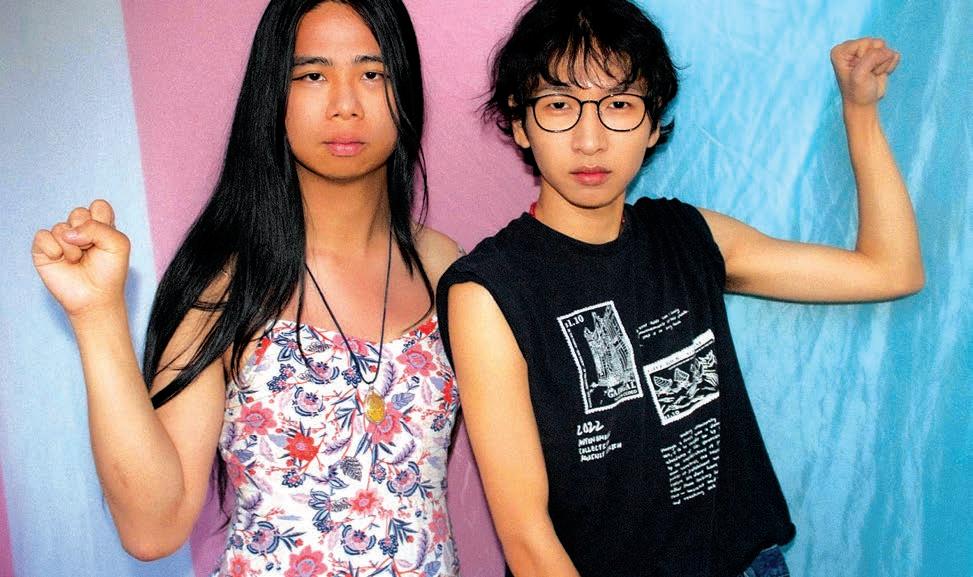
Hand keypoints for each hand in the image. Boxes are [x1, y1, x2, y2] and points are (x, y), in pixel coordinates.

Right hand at [32, 199, 131, 318]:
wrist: (95, 298)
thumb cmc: (109, 272)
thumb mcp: (118, 245)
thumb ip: (98, 228)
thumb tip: (68, 233)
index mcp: (100, 225)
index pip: (98, 206)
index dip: (102, 220)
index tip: (106, 239)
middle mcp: (79, 229)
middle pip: (78, 213)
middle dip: (88, 234)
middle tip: (91, 251)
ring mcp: (60, 238)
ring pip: (61, 227)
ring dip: (73, 248)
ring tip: (78, 261)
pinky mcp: (43, 249)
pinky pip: (42, 236)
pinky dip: (53, 249)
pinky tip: (60, 260)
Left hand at [831, 38, 899, 106]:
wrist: (864, 104)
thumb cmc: (857, 91)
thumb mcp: (860, 75)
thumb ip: (872, 58)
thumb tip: (889, 51)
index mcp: (841, 51)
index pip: (865, 43)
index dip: (866, 58)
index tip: (859, 72)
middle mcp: (852, 48)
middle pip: (876, 43)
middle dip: (876, 61)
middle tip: (867, 74)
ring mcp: (866, 51)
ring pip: (885, 49)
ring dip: (882, 64)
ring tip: (872, 74)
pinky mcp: (879, 56)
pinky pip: (893, 54)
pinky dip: (889, 66)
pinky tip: (878, 74)